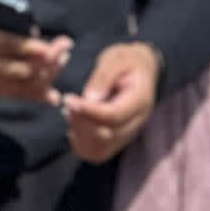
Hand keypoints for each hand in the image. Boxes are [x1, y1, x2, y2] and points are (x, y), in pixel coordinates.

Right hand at [0, 0, 73, 103]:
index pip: (1, 45)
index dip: (25, 48)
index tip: (47, 47)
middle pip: (14, 68)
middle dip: (43, 61)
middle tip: (65, 47)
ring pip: (15, 84)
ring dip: (42, 76)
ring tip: (62, 61)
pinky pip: (9, 94)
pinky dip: (31, 95)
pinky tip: (52, 96)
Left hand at [62, 41, 163, 162]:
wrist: (141, 71)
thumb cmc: (127, 61)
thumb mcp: (117, 58)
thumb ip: (103, 75)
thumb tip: (89, 98)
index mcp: (141, 100)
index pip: (115, 116)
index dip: (89, 111)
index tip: (70, 99)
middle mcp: (137, 122)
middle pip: (106, 136)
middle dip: (80, 121)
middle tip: (68, 100)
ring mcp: (128, 135)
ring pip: (99, 149)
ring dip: (78, 132)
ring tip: (71, 110)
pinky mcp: (117, 141)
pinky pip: (95, 152)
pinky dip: (80, 140)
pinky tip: (75, 120)